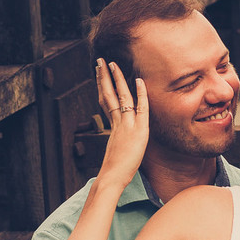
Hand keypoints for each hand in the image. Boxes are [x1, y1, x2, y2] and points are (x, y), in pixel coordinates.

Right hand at [95, 59, 148, 187]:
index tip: (99, 75)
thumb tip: (119, 146)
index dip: (103, 88)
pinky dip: (140, 94)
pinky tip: (138, 81)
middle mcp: (117, 124)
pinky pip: (139, 108)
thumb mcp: (116, 155)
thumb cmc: (114, 172)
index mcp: (112, 128)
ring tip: (111, 63)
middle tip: (99, 61)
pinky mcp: (137, 131)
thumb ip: (118, 146)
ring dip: (116, 79)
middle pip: (108, 95)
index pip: (106, 103)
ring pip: (120, 97)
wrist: (110, 178)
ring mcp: (126, 126)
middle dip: (103, 77)